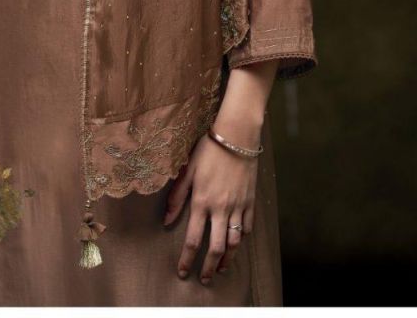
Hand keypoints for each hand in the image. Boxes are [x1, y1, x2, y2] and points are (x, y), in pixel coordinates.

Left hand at [162, 132, 257, 284]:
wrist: (237, 136)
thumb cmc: (209, 150)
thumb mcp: (187, 170)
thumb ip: (177, 197)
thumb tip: (166, 220)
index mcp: (202, 201)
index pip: (192, 239)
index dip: (186, 259)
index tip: (183, 272)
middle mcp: (221, 209)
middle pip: (215, 247)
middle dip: (209, 267)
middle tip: (205, 279)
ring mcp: (238, 206)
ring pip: (234, 241)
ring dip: (228, 258)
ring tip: (222, 268)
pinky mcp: (250, 201)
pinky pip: (248, 226)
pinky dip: (242, 238)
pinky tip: (237, 242)